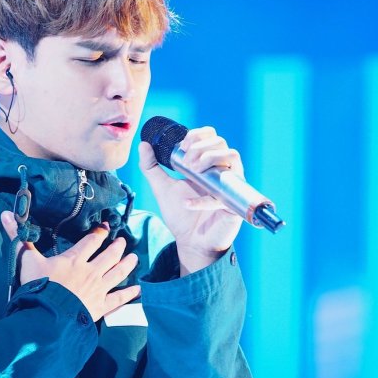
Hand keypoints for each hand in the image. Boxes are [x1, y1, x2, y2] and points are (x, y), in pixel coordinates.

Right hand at [1, 214, 139, 321]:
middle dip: (117, 247)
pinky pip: (118, 299)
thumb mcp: (26, 261)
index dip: (99, 233)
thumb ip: (19, 238)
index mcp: (74, 259)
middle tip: (123, 241)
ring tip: (134, 258)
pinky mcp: (101, 306)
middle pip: (109, 255)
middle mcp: (90, 271)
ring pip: (118, 273)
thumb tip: (5, 214)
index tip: (105, 228)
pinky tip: (138, 289)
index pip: (91, 241)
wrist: (47, 315)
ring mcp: (98, 289)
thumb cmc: (38, 287)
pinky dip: (129, 294)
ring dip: (127, 265)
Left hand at [138, 126, 243, 274]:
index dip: (198, 135)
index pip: (211, 136)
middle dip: (201, 147)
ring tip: (194, 172)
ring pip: (233, 157)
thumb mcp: (161, 187)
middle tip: (187, 163)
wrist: (190, 242)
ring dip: (211, 159)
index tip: (182, 146)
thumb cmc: (180, 214)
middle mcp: (221, 171)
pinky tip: (187, 204)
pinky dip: (204, 200)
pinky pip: (224, 195)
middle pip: (222, 143)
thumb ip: (151, 167)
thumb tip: (143, 144)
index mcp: (206, 164)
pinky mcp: (234, 205)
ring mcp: (230, 186)